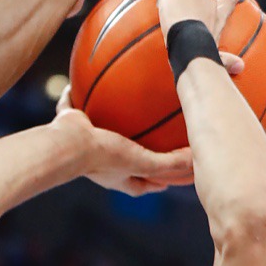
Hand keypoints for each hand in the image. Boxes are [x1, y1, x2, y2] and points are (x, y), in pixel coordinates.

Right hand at [52, 88, 192, 195]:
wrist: (69, 145)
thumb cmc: (105, 157)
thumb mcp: (144, 162)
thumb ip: (170, 163)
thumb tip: (196, 160)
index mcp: (116, 176)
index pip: (141, 185)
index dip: (156, 183)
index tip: (169, 179)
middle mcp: (100, 162)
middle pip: (121, 159)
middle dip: (133, 152)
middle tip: (149, 142)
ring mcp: (84, 143)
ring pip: (98, 130)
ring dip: (107, 121)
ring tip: (119, 106)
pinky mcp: (70, 124)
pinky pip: (72, 106)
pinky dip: (74, 95)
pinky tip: (81, 80)